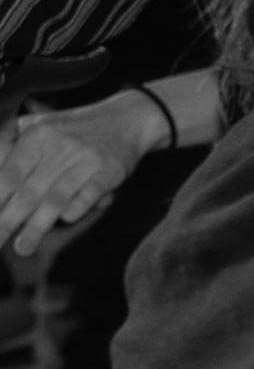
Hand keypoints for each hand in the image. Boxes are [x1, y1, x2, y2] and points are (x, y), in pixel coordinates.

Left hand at [0, 93, 159, 255]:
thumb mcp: (38, 126)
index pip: (9, 172)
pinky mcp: (111, 172)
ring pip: (56, 198)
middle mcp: (60, 146)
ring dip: (37, 226)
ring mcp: (87, 160)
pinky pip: (90, 193)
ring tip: (22, 249)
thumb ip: (10, 147)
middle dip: (7, 220)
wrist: (127, 119)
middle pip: (28, 191)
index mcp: (37, 135)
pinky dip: (78, 207)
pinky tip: (66, 219)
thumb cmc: (74, 129)